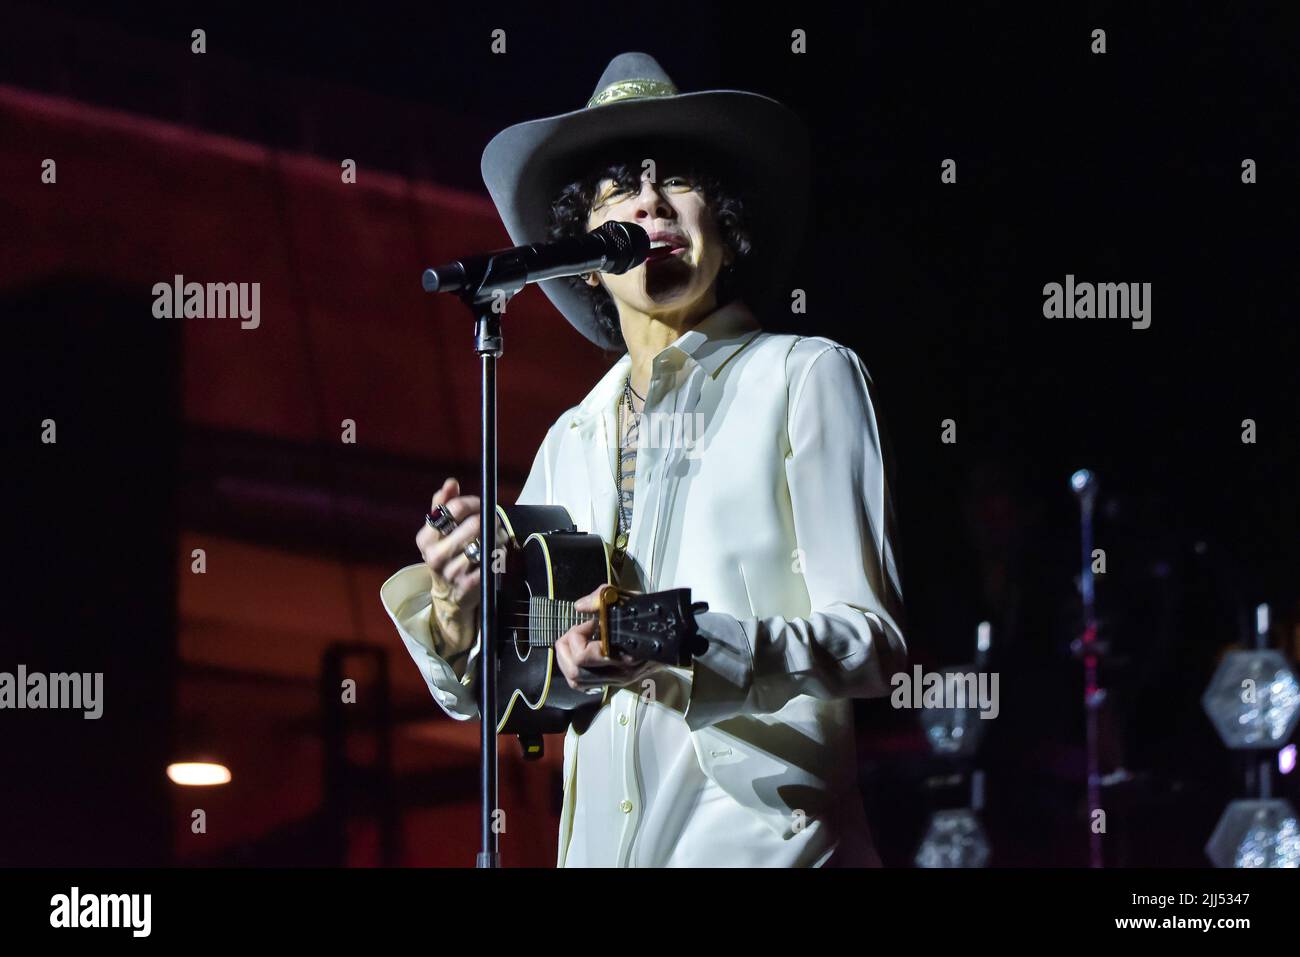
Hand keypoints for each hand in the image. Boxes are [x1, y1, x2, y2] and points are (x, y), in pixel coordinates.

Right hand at [414, 477, 506, 660]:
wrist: (448, 596)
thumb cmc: (446, 555)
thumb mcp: (438, 531)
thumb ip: (443, 505)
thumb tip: (451, 482)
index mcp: (425, 539)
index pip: (452, 509)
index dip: (472, 502)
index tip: (480, 505)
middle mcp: (435, 556)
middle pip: (473, 524)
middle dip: (488, 518)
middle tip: (494, 519)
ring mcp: (451, 572)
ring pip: (485, 542)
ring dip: (497, 535)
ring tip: (498, 534)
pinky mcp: (469, 586)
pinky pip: (492, 560)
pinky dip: (499, 552)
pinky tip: (498, 550)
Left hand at [555, 584, 662, 692]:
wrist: (677, 634)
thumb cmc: (654, 616)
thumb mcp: (629, 599)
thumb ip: (602, 597)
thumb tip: (580, 606)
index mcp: (624, 655)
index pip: (584, 656)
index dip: (578, 635)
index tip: (591, 621)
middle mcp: (620, 673)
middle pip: (576, 672)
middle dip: (566, 649)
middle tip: (575, 632)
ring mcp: (618, 679)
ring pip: (577, 682)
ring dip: (566, 661)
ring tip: (573, 642)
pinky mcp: (616, 681)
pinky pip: (585, 684)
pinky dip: (575, 670)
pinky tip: (579, 654)